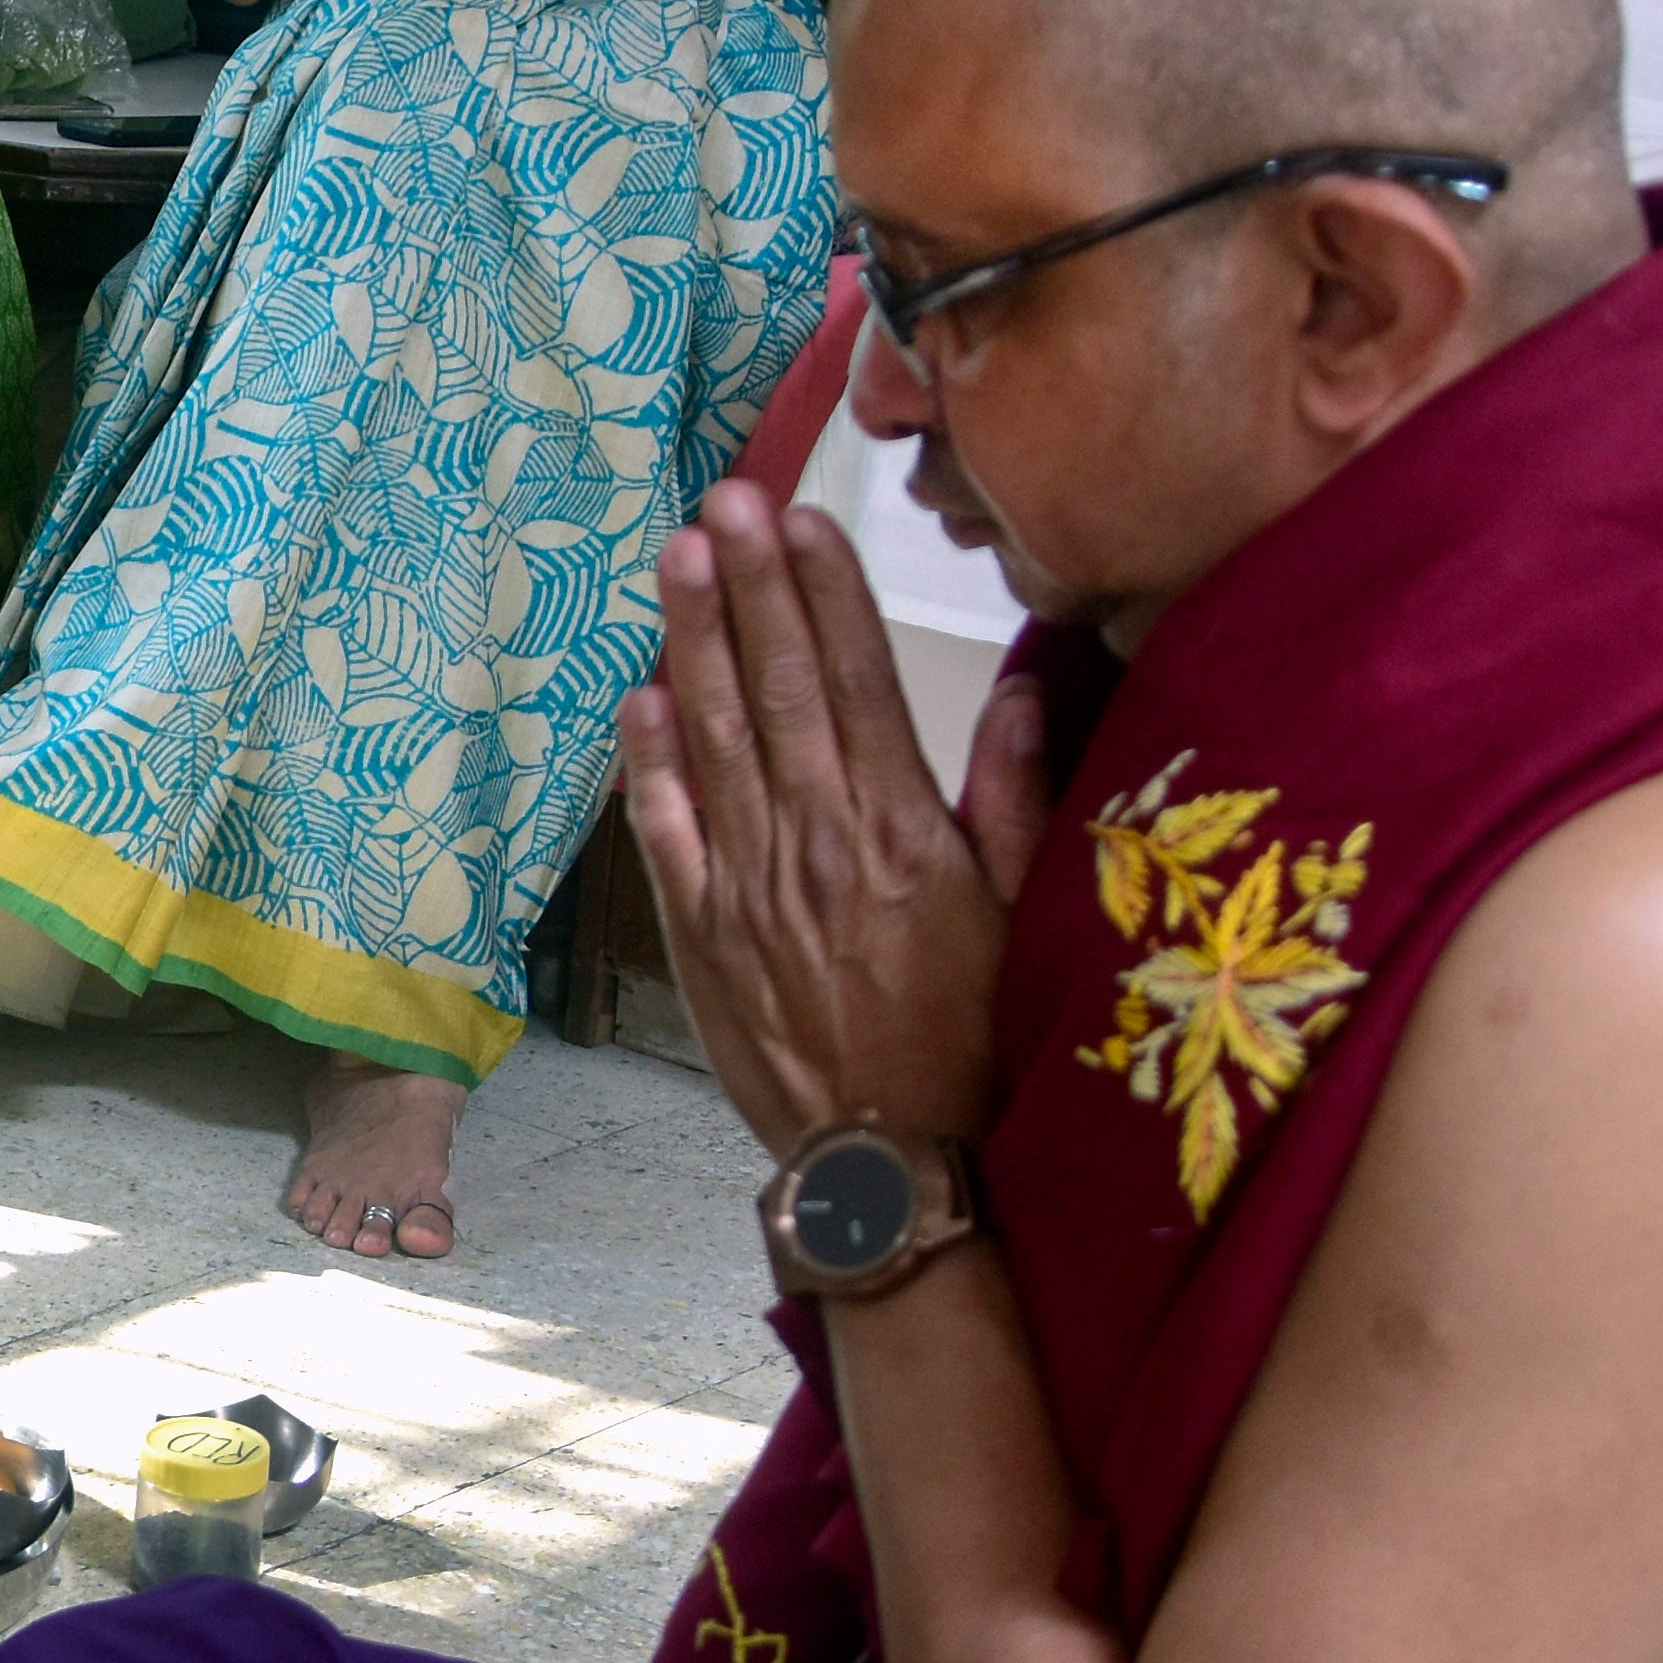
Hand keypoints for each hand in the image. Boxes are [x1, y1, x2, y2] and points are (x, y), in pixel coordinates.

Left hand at [613, 485, 1045, 1157]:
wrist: (891, 1158)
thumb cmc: (973, 1037)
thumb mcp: (1022, 914)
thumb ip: (1012, 797)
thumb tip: (1020, 690)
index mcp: (906, 829)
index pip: (860, 682)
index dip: (828, 595)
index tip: (805, 522)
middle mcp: (821, 841)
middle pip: (780, 687)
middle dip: (751, 587)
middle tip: (726, 504)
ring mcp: (751, 883)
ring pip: (716, 738)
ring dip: (695, 642)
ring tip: (678, 560)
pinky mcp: (701, 931)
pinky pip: (667, 830)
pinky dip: (650, 762)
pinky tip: (640, 696)